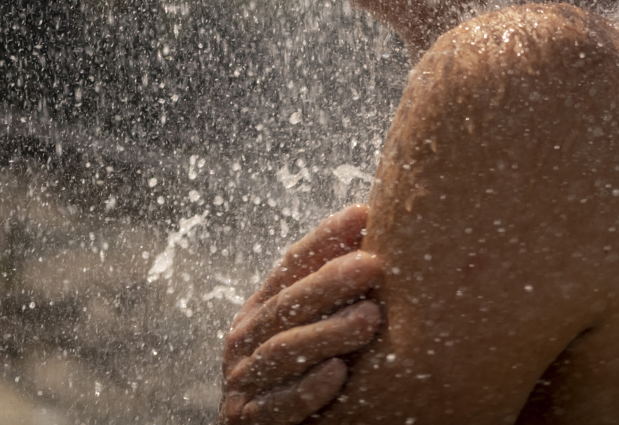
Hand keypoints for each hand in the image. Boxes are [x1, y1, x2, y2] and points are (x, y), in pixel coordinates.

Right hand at [219, 205, 381, 424]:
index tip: (362, 215)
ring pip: (283, 351)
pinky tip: (338, 374)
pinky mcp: (249, 423)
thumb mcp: (305, 330)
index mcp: (260, 311)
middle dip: (330, 282)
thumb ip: (328, 295)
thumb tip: (372, 231)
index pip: (290, 265)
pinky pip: (279, 406)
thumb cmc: (294, 378)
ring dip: (327, 333)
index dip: (325, 239)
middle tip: (372, 263)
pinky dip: (307, 390)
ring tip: (370, 317)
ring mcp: (245, 382)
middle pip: (287, 305)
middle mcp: (245, 341)